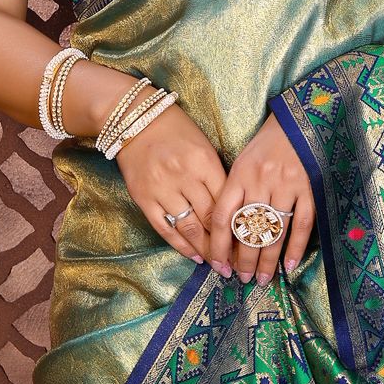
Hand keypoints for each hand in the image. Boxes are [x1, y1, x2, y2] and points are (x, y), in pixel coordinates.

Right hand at [113, 98, 227, 263]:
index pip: (226, 201)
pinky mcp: (143, 198)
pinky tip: (194, 256)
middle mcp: (183, 176)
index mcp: (204, 161)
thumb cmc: (176, 130)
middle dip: (226, 244)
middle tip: (238, 263)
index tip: (249, 241)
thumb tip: (235, 208)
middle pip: (210, 218)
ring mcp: (161, 189)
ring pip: (188, 227)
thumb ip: (217, 174)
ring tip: (218, 265)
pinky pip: (164, 228)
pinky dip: (180, 245)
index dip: (239, 225)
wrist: (134, 119)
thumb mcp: (204, 145)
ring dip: (205, 250)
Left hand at [207, 110, 315, 288]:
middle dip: (244, 260)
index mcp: (239, 174)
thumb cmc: (267, 144)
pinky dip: (295, 247)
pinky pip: (302, 223)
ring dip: (267, 260)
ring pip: (274, 231)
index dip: (219, 246)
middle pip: (249, 229)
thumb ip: (235, 192)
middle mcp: (260, 181)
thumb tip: (228, 233)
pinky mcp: (309, 186)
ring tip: (262, 279)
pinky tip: (289, 265)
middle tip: (242, 279)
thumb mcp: (243, 162)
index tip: (218, 267)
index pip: (223, 218)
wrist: (299, 120)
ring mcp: (287, 184)